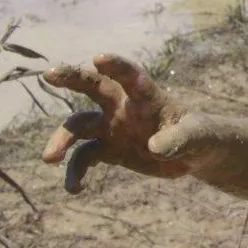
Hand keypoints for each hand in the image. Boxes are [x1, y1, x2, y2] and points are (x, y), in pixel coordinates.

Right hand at [41, 55, 196, 193]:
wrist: (192, 154)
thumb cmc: (198, 137)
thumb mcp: (196, 138)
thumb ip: (179, 140)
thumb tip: (155, 147)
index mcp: (148, 97)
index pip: (132, 77)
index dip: (117, 67)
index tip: (99, 58)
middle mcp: (124, 107)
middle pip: (93, 87)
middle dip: (72, 78)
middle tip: (49, 73)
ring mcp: (113, 128)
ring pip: (79, 126)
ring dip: (62, 139)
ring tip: (49, 158)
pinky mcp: (108, 150)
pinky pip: (84, 158)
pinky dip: (75, 172)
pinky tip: (74, 189)